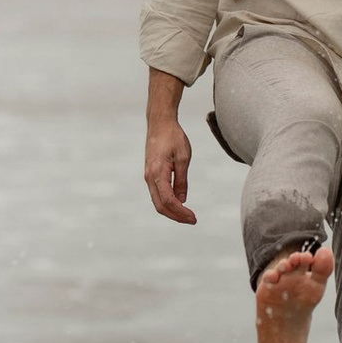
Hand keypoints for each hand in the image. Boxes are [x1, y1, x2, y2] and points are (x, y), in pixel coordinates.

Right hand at [144, 109, 196, 223]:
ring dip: (171, 211)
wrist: (160, 122)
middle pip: (160, 206)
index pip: (168, 201)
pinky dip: (167, 202)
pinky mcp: (150, 173)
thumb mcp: (184, 157)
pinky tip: (179, 203)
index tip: (193, 218)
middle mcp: (150, 177)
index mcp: (158, 173)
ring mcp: (148, 176)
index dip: (180, 212)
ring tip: (187, 215)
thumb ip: (182, 180)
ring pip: (157, 201)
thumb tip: (182, 200)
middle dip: (176, 216)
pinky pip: (157, 193)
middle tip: (192, 220)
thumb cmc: (173, 137)